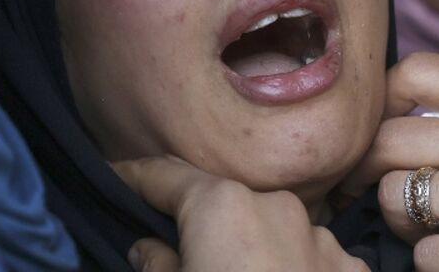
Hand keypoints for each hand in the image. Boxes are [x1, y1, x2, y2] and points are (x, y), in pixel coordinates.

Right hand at [114, 155, 367, 271]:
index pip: (165, 175)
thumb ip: (156, 268)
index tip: (114, 181)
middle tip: (177, 250)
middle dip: (198, 225)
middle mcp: (278, 207)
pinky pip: (311, 263)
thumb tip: (149, 248)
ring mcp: (324, 241)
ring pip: (272, 232)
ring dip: (249, 251)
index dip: (134, 178)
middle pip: (224, 205)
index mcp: (223, 205)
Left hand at [341, 52, 438, 271]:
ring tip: (434, 225)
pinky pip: (424, 252)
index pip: (418, 71)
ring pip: (396, 196)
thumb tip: (391, 112)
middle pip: (389, 139)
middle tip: (378, 187)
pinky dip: (432, 260)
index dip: (382, 97)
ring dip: (403, 220)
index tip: (379, 125)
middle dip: (372, 170)